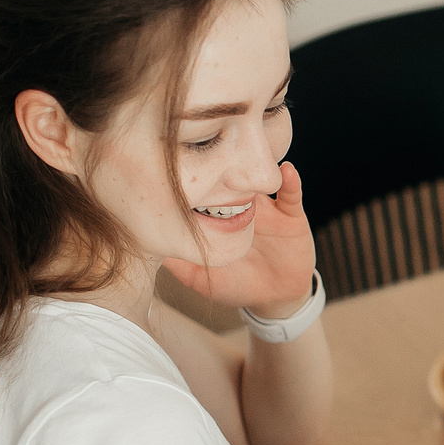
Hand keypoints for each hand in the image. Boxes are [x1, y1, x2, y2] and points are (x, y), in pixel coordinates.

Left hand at [164, 161, 319, 319]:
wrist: (276, 299)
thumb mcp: (203, 280)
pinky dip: (291, 181)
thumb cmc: (238, 286)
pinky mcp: (290, 216)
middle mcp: (243, 207)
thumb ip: (179, 267)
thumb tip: (151, 252)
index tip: (183, 162)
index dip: (197, 177)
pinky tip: (286, 170)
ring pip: (261, 179)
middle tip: (214, 146)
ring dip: (255, 165)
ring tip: (248, 149)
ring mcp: (267, 209)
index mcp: (221, 218)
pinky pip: (292, 195)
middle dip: (225, 160)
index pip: (208, 190)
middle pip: (233, 177)